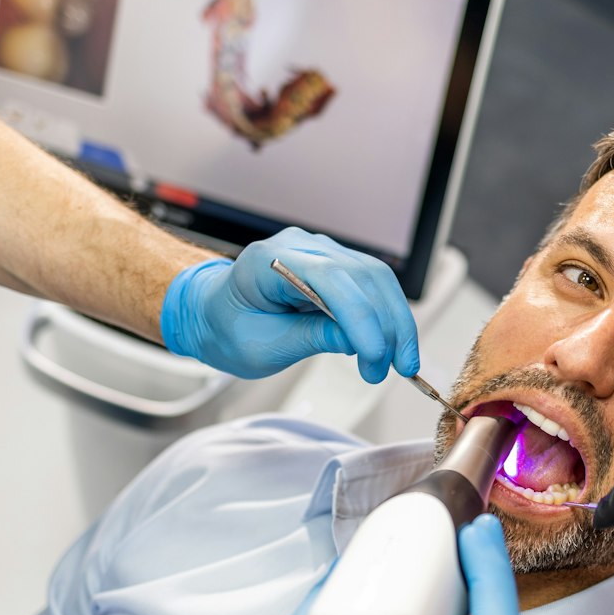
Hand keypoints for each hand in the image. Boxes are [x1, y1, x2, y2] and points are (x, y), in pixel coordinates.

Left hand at [160, 227, 419, 379]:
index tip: (375, 355)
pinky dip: (388, 314)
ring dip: (396, 321)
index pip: (330, 279)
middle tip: (395, 368)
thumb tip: (358, 341)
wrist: (214, 313)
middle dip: (387, 325)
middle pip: (362, 275)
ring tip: (398, 362)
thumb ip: (311, 338)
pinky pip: (374, 284)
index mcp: (269, 260)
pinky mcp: (337, 265)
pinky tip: (390, 343)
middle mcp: (300, 246)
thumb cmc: (228, 327)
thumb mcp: (262, 347)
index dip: (360, 317)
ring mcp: (321, 251)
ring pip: (377, 278)